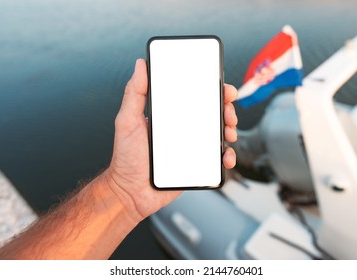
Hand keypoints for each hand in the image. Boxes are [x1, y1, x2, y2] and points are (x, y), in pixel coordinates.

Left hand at [104, 59, 237, 221]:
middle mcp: (182, 129)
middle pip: (211, 113)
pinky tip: (225, 156)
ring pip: (218, 134)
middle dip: (226, 109)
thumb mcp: (127, 121)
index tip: (222, 87)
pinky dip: (227, 156)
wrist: (130, 193)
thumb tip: (141, 65)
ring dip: (230, 129)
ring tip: (229, 132)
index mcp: (169, 116)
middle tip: (228, 112)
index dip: (211, 90)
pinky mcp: (196, 165)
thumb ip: (134, 93)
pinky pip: (217, 158)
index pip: (194, 97)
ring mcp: (190, 147)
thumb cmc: (126, 158)